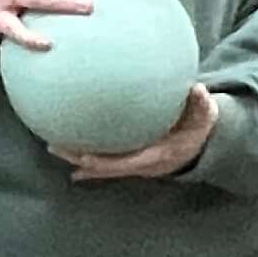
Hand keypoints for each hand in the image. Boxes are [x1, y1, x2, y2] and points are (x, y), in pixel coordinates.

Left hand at [64, 86, 218, 183]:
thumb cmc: (200, 128)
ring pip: (102, 165)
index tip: (85, 157)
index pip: (127, 164)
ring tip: (52, 145)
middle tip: (54, 147)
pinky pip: (106, 158)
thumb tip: (197, 89)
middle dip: (80, 160)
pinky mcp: (131, 157)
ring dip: (77, 158)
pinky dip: (88, 156)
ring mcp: (135, 164)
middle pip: (105, 168)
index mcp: (157, 157)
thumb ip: (201, 104)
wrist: (202, 145)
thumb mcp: (205, 116)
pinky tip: (67, 149)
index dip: (105, 163)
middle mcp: (142, 165)